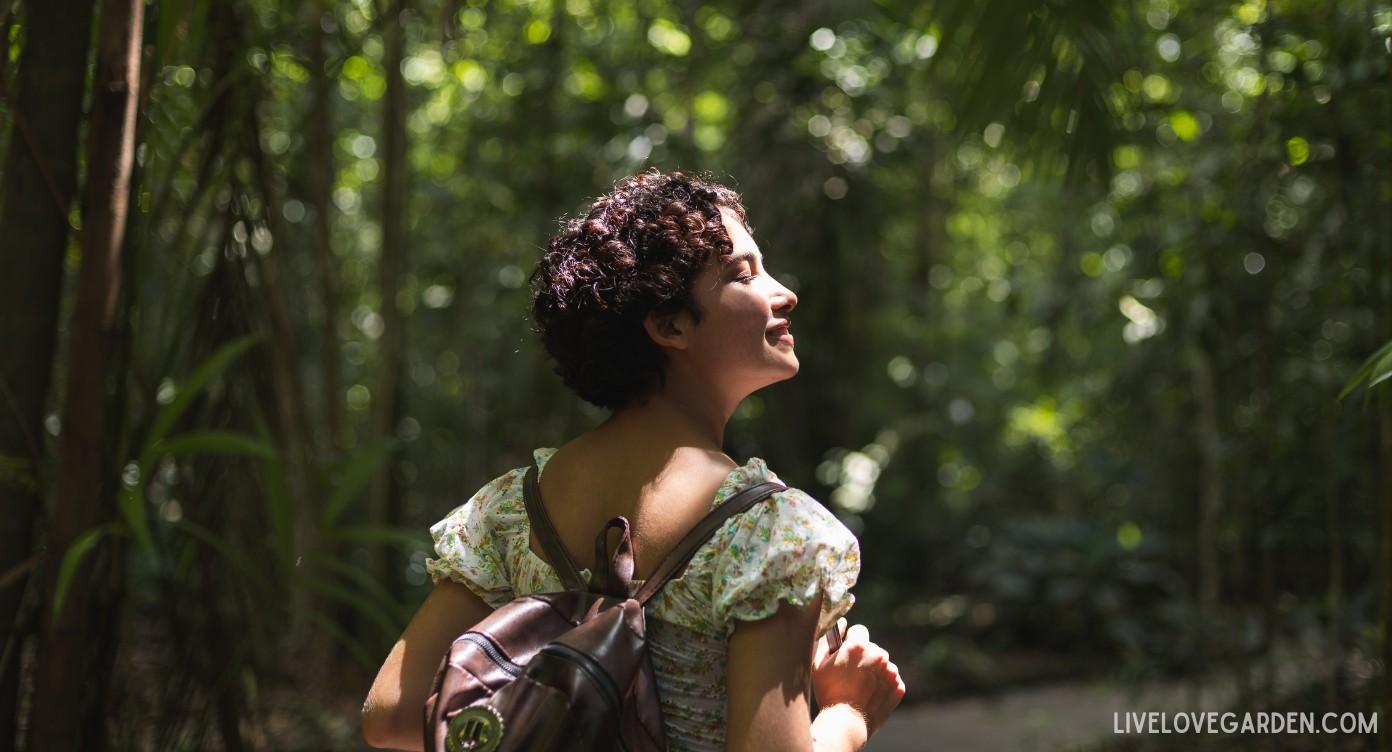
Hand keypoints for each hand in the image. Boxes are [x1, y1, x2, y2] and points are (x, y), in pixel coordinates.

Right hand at [811, 619, 905, 737]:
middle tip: (852, 676)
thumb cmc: (828, 692)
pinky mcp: (899, 686)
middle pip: (873, 648)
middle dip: (864, 657)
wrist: (846, 722)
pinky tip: (871, 696)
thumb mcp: (819, 663)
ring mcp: (891, 671)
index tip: (847, 653)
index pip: (860, 630)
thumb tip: (842, 623)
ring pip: (883, 664)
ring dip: (875, 671)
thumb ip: (829, 639)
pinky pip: (891, 680)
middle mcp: (878, 655)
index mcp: (858, 646)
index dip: (851, 642)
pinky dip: (883, 685)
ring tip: (862, 688)